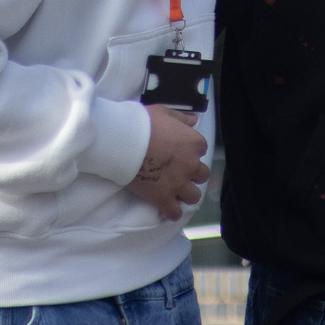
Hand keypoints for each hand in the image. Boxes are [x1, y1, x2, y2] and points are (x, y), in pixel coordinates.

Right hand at [128, 105, 208, 220]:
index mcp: (193, 143)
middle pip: (201, 175)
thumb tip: (194, 120)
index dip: (191, 152)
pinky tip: (168, 210)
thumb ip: (181, 118)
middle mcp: (191, 164)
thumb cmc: (143, 123)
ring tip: (176, 193)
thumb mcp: (165, 112)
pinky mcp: (162, 197)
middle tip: (179, 173)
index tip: (180, 153)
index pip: (201, 150)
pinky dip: (172, 212)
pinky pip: (174, 212)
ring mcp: (178, 183)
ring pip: (193, 196)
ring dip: (186, 195)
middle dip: (192, 175)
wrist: (123, 141)